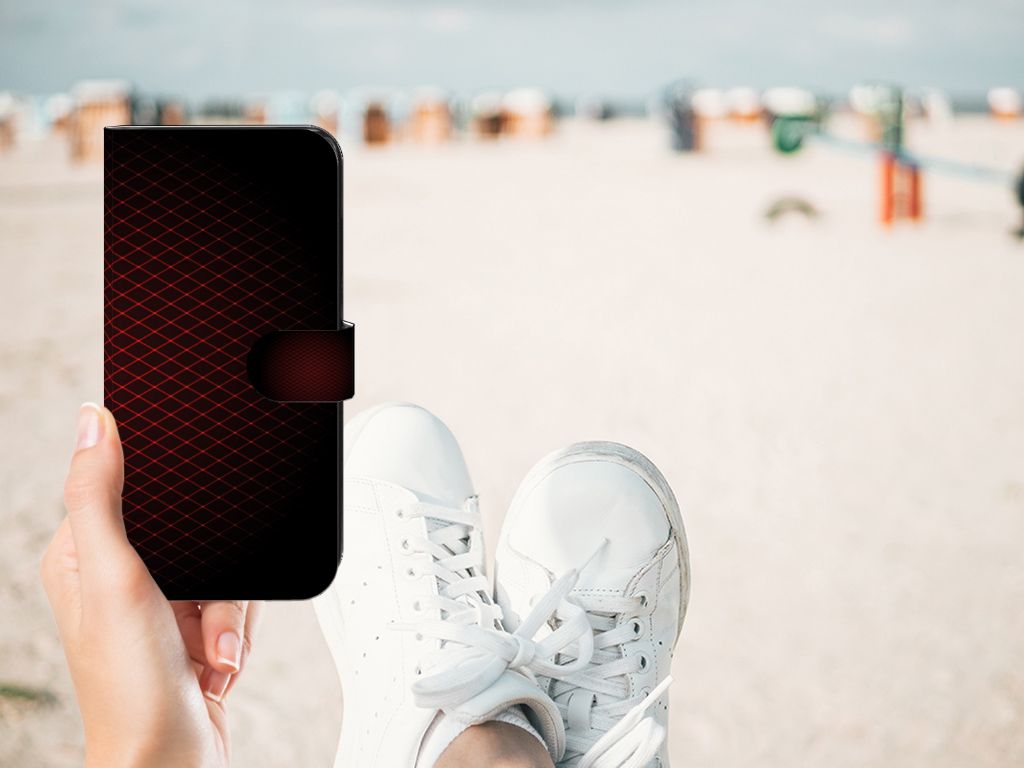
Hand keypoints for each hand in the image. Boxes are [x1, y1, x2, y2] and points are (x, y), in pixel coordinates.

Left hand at [41, 404, 260, 766]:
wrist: (172, 760)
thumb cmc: (131, 688)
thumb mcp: (114, 579)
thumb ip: (99, 497)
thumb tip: (93, 422)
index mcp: (82, 555)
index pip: (123, 486)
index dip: (163, 488)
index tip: (189, 498)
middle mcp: (119, 576)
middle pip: (193, 526)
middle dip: (214, 572)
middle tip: (201, 609)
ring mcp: (159, 603)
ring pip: (223, 562)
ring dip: (228, 609)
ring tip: (210, 647)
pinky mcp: (194, 626)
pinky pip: (237, 597)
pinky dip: (236, 628)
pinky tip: (218, 658)